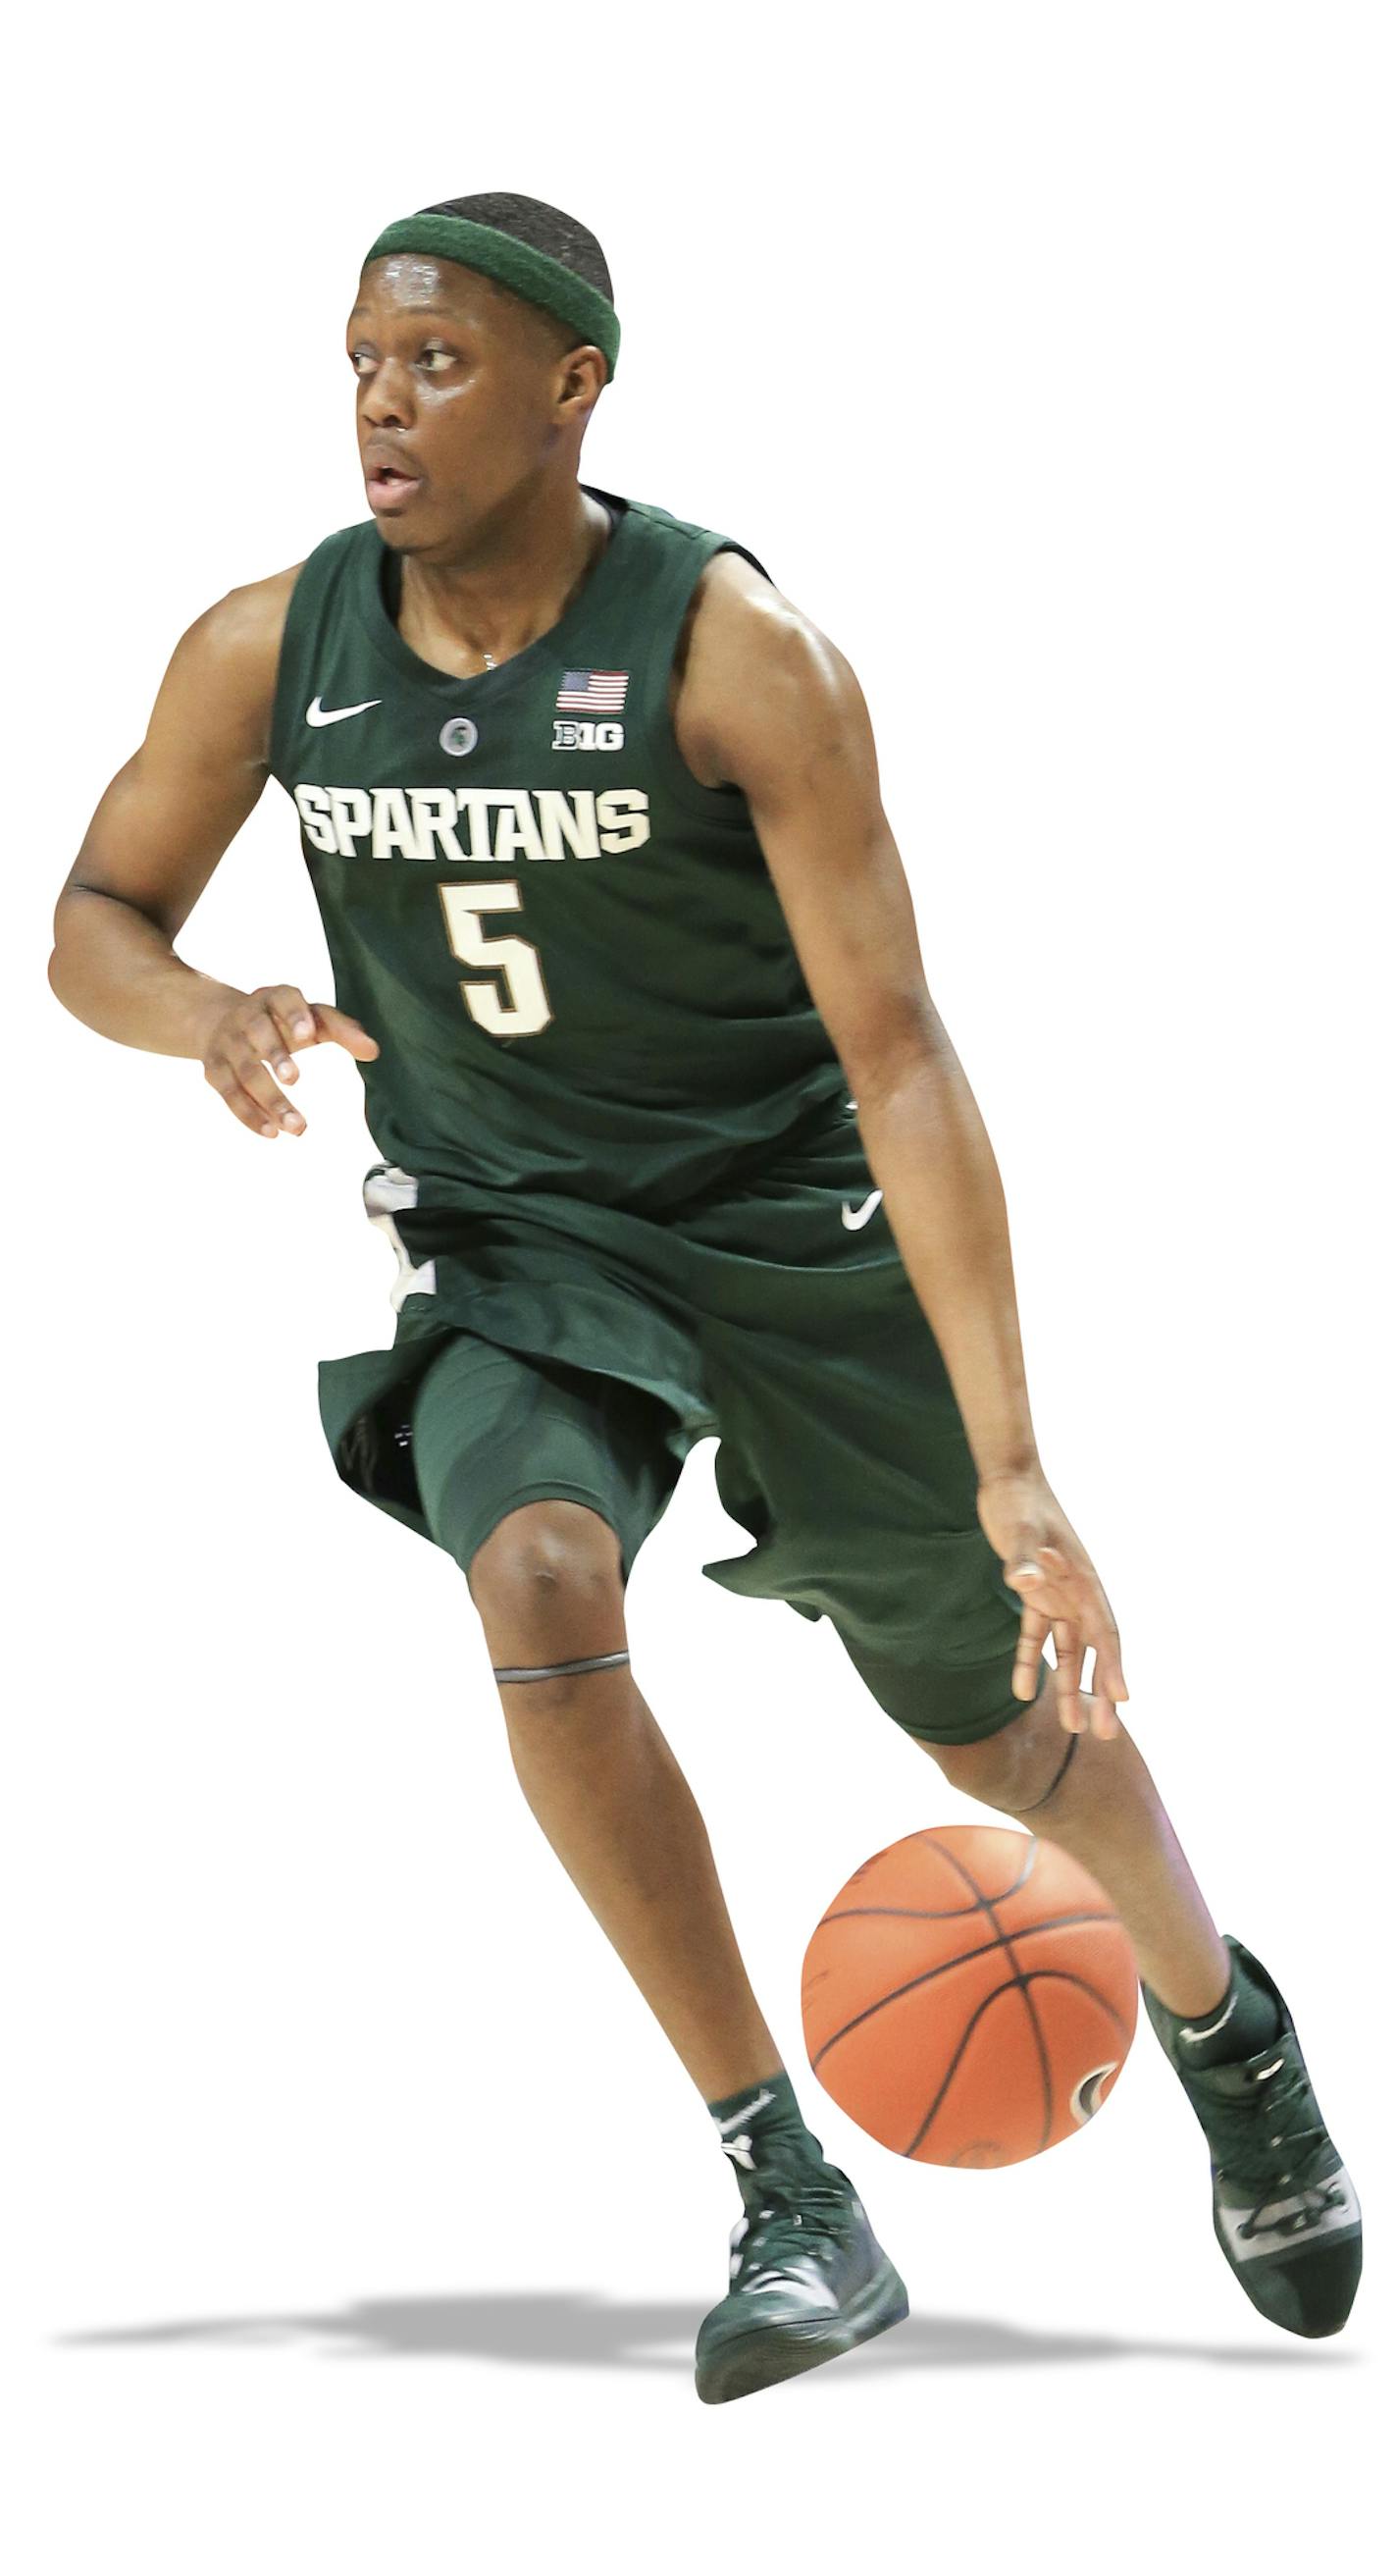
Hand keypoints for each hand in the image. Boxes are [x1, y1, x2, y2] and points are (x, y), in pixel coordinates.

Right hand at [199, 984, 379, 1139]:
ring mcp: (227, 1043)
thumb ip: (342, 1030)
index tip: (308, 1036)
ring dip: (269, 1099)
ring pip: (245, 1071)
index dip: (294, 1015)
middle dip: (276, 1056)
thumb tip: (373, 1052)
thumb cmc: (282, 1022)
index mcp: (274, 998)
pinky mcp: (213, 1068)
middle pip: (259, 1034)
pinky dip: (248, 1114)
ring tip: (296, 1127)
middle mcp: (247, 1016)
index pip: (284, 999)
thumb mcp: (311, 1019)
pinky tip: (271, 1131)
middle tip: (294, 1080)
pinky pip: (228, 1093)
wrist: (218, 1021)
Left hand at [977, 1466, 1128, 1737]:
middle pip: (1093, 1651)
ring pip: (1068, 1651)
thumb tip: (1026, 1581)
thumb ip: (1024, 1557)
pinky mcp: (1034, 1594)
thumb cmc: (1020, 1502)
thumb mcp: (1021, 1529)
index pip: (1104, 1632)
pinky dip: (1030, 1661)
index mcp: (1084, 1581)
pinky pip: (1036, 1636)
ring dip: (1069, 1686)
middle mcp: (1077, 1594)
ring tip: (1071, 1727)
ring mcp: (1058, 1595)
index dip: (1113, 1667)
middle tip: (1103, 1734)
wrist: (1008, 1480)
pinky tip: (1022, 1692)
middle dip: (1099, 1692)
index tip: (1123, 1700)